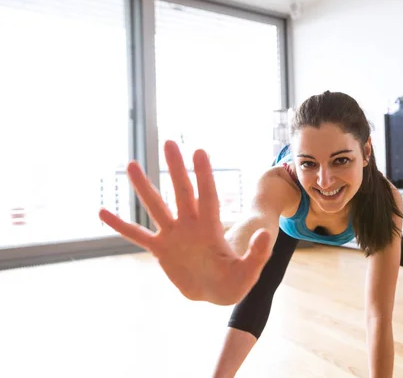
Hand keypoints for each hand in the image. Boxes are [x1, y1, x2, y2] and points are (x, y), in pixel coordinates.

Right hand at [99, 140, 272, 304]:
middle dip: (175, 168)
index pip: (207, 195)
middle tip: (168, 142)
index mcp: (211, 227)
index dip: (203, 175)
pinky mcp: (161, 250)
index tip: (199, 151)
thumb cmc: (235, 282)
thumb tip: (267, 234)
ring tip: (131, 165)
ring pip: (156, 206)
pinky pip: (137, 235)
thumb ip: (257, 254)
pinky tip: (103, 212)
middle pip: (181, 191)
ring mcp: (174, 235)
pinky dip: (120, 226)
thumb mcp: (250, 271)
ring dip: (143, 187)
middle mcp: (190, 225)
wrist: (216, 293)